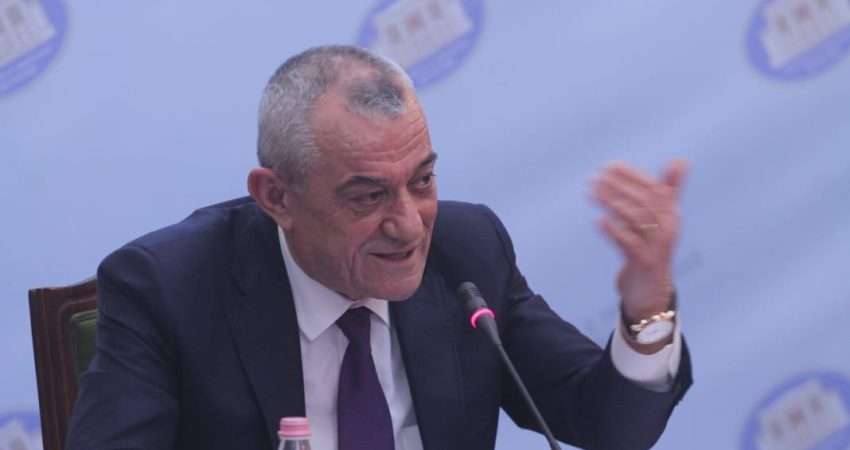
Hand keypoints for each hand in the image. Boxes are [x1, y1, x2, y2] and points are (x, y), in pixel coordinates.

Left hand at [591, 159, 688, 320]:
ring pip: (636, 219)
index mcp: (672, 214)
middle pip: (645, 201)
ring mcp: (657, 247)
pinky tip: (598, 220)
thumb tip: (681, 160)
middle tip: (595, 178)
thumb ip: (667, 191)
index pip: (654, 188)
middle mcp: (668, 228)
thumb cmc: (652, 249)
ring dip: (612, 202)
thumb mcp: (659, 220)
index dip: (631, 176)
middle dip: (618, 186)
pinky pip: (629, 243)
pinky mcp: (644, 263)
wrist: (651, 291)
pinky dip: (613, 230)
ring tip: (591, 193)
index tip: (608, 166)